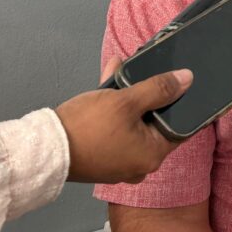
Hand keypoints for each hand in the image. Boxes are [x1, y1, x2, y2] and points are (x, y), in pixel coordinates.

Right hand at [55, 59, 192, 183]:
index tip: (181, 82)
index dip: (181, 101)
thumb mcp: (127, 101)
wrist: (43, 149)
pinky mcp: (102, 156)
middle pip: (155, 122)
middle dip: (150, 93)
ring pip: (133, 121)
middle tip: (150, 70)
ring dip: (130, 95)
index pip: (180, 126)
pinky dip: (115, 107)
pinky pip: (116, 127)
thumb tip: (188, 79)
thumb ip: (160, 88)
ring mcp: (120, 162)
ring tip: (127, 68)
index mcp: (153, 155)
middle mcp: (140, 164)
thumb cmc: (88, 127)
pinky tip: (111, 78)